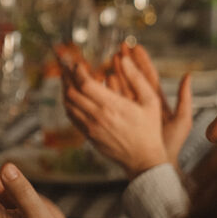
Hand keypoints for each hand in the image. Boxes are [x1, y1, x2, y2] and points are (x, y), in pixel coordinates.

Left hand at [63, 46, 191, 176]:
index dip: (77, 71)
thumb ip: (137, 78)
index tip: (78, 63)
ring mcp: (91, 127)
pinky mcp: (88, 136)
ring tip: (66, 80)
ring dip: (65, 90)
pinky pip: (72, 118)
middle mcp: (97, 116)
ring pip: (68, 105)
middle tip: (66, 67)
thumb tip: (125, 58)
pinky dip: (69, 105)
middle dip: (67, 77)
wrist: (143, 159)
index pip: (85, 84)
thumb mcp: (151, 101)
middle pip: (72, 93)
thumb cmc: (149, 129)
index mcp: (112, 106)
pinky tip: (72, 97)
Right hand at [118, 44, 193, 162]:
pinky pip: (112, 103)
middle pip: (132, 79)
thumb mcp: (182, 120)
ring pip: (120, 89)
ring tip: (108, 60)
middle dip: (125, 63)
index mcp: (157, 102)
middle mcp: (142, 104)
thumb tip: (189, 76)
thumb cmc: (171, 145)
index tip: (134, 47)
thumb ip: (185, 98)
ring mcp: (130, 111)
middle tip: (117, 48)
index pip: (148, 76)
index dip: (141, 62)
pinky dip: (107, 91)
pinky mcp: (121, 119)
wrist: (156, 164)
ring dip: (114, 74)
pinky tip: (100, 81)